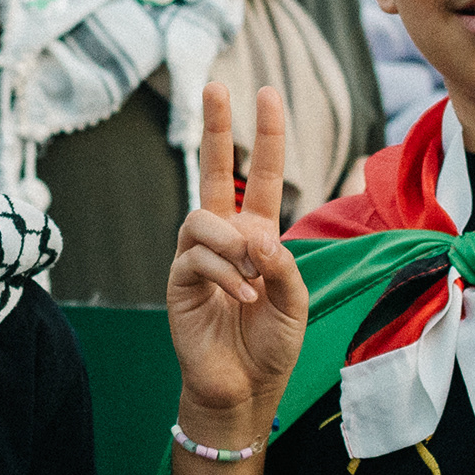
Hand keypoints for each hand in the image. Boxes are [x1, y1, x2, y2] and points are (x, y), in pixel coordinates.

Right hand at [168, 83, 306, 440]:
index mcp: (257, 236)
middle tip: (215, 86)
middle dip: (217, 129)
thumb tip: (253, 237)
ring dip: (234, 245)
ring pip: (204, 219)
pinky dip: (226, 276)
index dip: (266, 136)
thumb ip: (283, 264)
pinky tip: (242, 299)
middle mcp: (223, 238)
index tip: (267, 93)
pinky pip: (197, 257)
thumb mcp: (295, 299)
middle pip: (215, 172)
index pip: (263, 176)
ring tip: (254, 280)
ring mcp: (197, 257)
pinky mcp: (179, 281)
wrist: (243, 388)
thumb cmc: (270, 344)